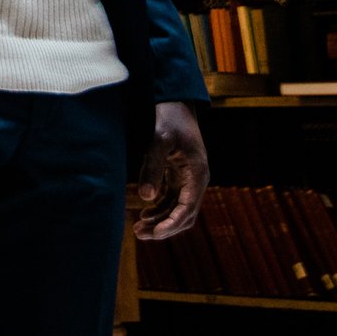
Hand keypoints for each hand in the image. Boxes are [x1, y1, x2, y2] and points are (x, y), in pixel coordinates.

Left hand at [132, 102, 208, 241]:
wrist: (175, 102)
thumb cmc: (169, 118)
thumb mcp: (159, 140)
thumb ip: (152, 167)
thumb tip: (146, 197)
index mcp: (198, 174)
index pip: (187, 208)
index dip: (171, 223)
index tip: (155, 233)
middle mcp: (196, 180)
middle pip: (183, 214)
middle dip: (164, 226)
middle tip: (140, 233)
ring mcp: (188, 179)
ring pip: (176, 208)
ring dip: (160, 219)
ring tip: (138, 228)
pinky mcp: (178, 175)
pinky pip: (171, 198)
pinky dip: (159, 208)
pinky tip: (144, 213)